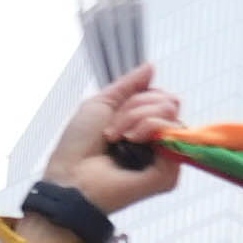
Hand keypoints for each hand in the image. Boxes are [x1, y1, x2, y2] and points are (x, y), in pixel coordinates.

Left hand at [35, 69, 184, 216]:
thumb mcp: (102, 103)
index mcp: (143, 128)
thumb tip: (151, 66)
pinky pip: (172, 131)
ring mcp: (165, 158)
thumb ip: (128, 85)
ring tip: (117, 137)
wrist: (71, 176)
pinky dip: (148, 127)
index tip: (114, 112)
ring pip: (170, 113)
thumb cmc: (78, 146)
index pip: (161, 98)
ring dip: (137, 116)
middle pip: (167, 102)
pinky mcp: (169, 173)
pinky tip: (131, 141)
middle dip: (135, 107)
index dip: (138, 97)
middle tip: (112, 129)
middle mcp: (157, 143)